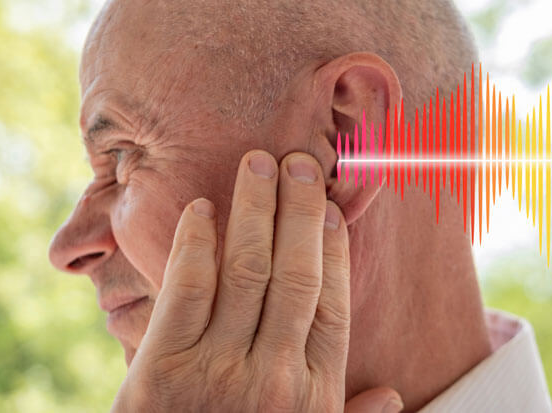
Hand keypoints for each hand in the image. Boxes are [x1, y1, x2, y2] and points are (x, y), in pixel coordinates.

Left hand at [111, 150, 401, 411]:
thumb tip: (392, 395)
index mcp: (313, 391)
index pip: (331, 302)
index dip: (331, 249)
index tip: (329, 209)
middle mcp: (274, 374)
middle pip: (294, 272)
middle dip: (299, 210)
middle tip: (300, 162)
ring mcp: (217, 370)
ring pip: (246, 269)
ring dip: (254, 208)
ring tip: (257, 162)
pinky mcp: (159, 369)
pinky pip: (186, 289)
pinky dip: (195, 245)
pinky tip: (202, 209)